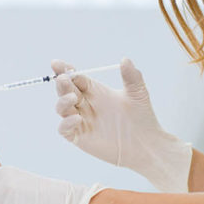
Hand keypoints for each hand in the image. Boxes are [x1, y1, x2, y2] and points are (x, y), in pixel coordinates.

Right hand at [53, 58, 191, 192]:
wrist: (146, 144)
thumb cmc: (142, 117)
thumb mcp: (138, 93)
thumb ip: (131, 76)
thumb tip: (125, 59)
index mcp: (94, 91)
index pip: (75, 77)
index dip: (65, 70)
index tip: (57, 63)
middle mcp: (85, 104)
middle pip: (65, 90)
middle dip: (62, 83)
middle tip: (63, 78)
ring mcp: (80, 120)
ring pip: (62, 108)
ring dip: (62, 101)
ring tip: (73, 97)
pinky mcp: (80, 137)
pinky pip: (65, 129)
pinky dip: (66, 123)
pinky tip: (77, 118)